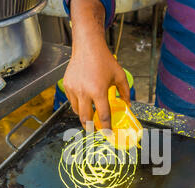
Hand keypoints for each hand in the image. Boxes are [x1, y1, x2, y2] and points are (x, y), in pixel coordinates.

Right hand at [63, 0, 129, 130]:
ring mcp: (74, 89)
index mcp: (98, 91)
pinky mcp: (67, 85)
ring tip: (89, 117)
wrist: (88, 46)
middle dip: (90, 127)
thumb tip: (128, 105)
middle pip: (86, 118)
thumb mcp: (119, 75)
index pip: (103, 115)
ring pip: (77, 111)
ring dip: (83, 116)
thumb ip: (125, 92)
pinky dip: (77, 105)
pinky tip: (84, 102)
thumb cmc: (104, 60)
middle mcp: (84, 92)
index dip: (106, 127)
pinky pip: (71, 101)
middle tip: (95, 131)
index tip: (108, 134)